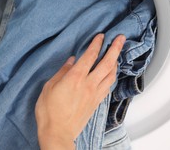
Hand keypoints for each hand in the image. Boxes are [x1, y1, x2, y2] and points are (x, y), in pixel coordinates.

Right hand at [35, 34, 124, 149]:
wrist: (57, 132)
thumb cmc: (49, 111)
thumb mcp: (49, 87)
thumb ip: (62, 72)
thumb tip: (71, 61)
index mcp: (75, 78)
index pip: (90, 56)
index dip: (96, 44)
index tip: (101, 36)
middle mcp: (88, 84)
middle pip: (107, 63)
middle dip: (115, 49)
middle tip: (120, 38)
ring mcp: (94, 94)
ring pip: (111, 75)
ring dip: (116, 62)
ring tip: (117, 54)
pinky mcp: (96, 103)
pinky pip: (108, 86)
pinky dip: (111, 76)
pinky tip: (111, 74)